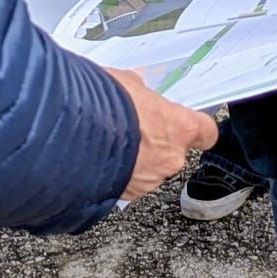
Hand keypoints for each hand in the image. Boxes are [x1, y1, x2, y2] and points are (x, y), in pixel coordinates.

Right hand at [107, 68, 218, 201]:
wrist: (70, 134)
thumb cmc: (103, 103)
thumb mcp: (127, 83)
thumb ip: (142, 95)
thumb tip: (137, 95)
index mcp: (180, 127)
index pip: (206, 132)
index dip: (197, 128)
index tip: (191, 124)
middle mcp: (171, 158)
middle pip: (174, 151)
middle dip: (156, 141)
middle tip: (133, 126)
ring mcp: (149, 180)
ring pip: (151, 169)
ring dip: (136, 158)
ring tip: (110, 140)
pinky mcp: (126, 194)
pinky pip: (129, 181)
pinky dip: (118, 171)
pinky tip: (100, 156)